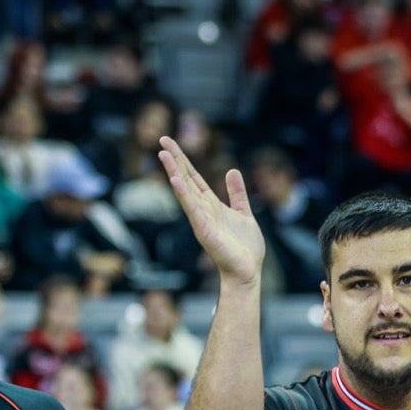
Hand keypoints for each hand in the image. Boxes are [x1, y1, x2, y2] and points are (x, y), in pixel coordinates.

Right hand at [158, 136, 263, 286]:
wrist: (248, 271)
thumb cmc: (245, 248)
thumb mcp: (244, 213)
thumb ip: (237, 194)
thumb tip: (232, 170)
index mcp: (212, 204)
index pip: (194, 177)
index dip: (184, 160)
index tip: (171, 143)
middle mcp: (203, 210)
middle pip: (186, 179)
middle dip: (175, 159)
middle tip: (162, 138)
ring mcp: (201, 219)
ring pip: (185, 191)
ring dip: (174, 172)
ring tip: (163, 154)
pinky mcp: (204, 231)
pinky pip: (192, 209)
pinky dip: (183, 195)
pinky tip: (175, 180)